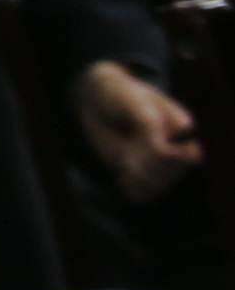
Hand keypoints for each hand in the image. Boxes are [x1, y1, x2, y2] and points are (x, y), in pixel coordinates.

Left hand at [76, 60, 203, 204]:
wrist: (97, 99)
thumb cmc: (121, 95)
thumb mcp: (135, 104)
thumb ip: (150, 125)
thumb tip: (162, 151)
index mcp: (182, 128)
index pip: (192, 156)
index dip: (173, 158)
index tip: (151, 146)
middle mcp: (173, 147)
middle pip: (174, 174)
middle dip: (151, 167)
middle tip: (131, 153)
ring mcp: (155, 160)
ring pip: (159, 186)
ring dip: (141, 180)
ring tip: (126, 163)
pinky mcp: (137, 170)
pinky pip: (143, 194)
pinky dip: (133, 190)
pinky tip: (122, 175)